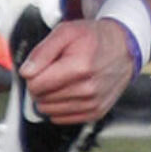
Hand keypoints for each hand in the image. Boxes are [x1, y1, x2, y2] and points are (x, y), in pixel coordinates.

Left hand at [18, 17, 136, 124]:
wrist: (124, 48)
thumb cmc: (94, 38)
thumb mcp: (66, 31)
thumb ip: (43, 51)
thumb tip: (26, 72)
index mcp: (80, 67)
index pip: (36, 85)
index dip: (34, 74)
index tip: (44, 64)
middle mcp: (88, 89)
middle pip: (41, 99)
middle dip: (42, 84)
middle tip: (55, 69)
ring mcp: (93, 104)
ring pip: (49, 111)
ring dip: (50, 96)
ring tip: (64, 79)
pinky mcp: (95, 113)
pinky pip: (60, 119)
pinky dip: (60, 106)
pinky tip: (70, 90)